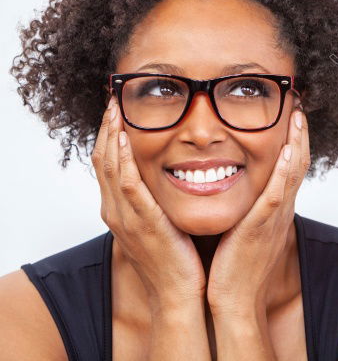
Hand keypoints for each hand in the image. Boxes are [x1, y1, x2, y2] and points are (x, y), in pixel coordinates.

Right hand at [92, 95, 206, 312]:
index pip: (108, 166)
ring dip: (112, 137)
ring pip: (110, 168)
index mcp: (121, 211)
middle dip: (107, 129)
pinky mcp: (142, 222)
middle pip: (103, 161)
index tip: (116, 111)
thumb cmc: (176, 259)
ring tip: (115, 110)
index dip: (110, 137)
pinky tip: (125, 140)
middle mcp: (116, 212)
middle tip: (112, 100)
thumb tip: (172, 176)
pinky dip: (124, 160)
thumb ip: (159, 200)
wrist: (178, 293)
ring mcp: (125, 218)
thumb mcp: (163, 222)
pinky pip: (128, 186)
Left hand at [206, 107, 310, 317]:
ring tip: (298, 117)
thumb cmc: (233, 268)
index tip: (292, 116)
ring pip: (292, 174)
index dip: (294, 141)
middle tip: (299, 106)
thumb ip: (244, 209)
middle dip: (299, 134)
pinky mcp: (262, 227)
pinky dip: (284, 172)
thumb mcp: (243, 230)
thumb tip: (232, 189)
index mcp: (275, 210)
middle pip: (298, 164)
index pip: (290, 168)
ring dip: (297, 143)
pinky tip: (287, 151)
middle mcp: (280, 210)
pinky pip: (277, 194)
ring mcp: (274, 218)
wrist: (234, 300)